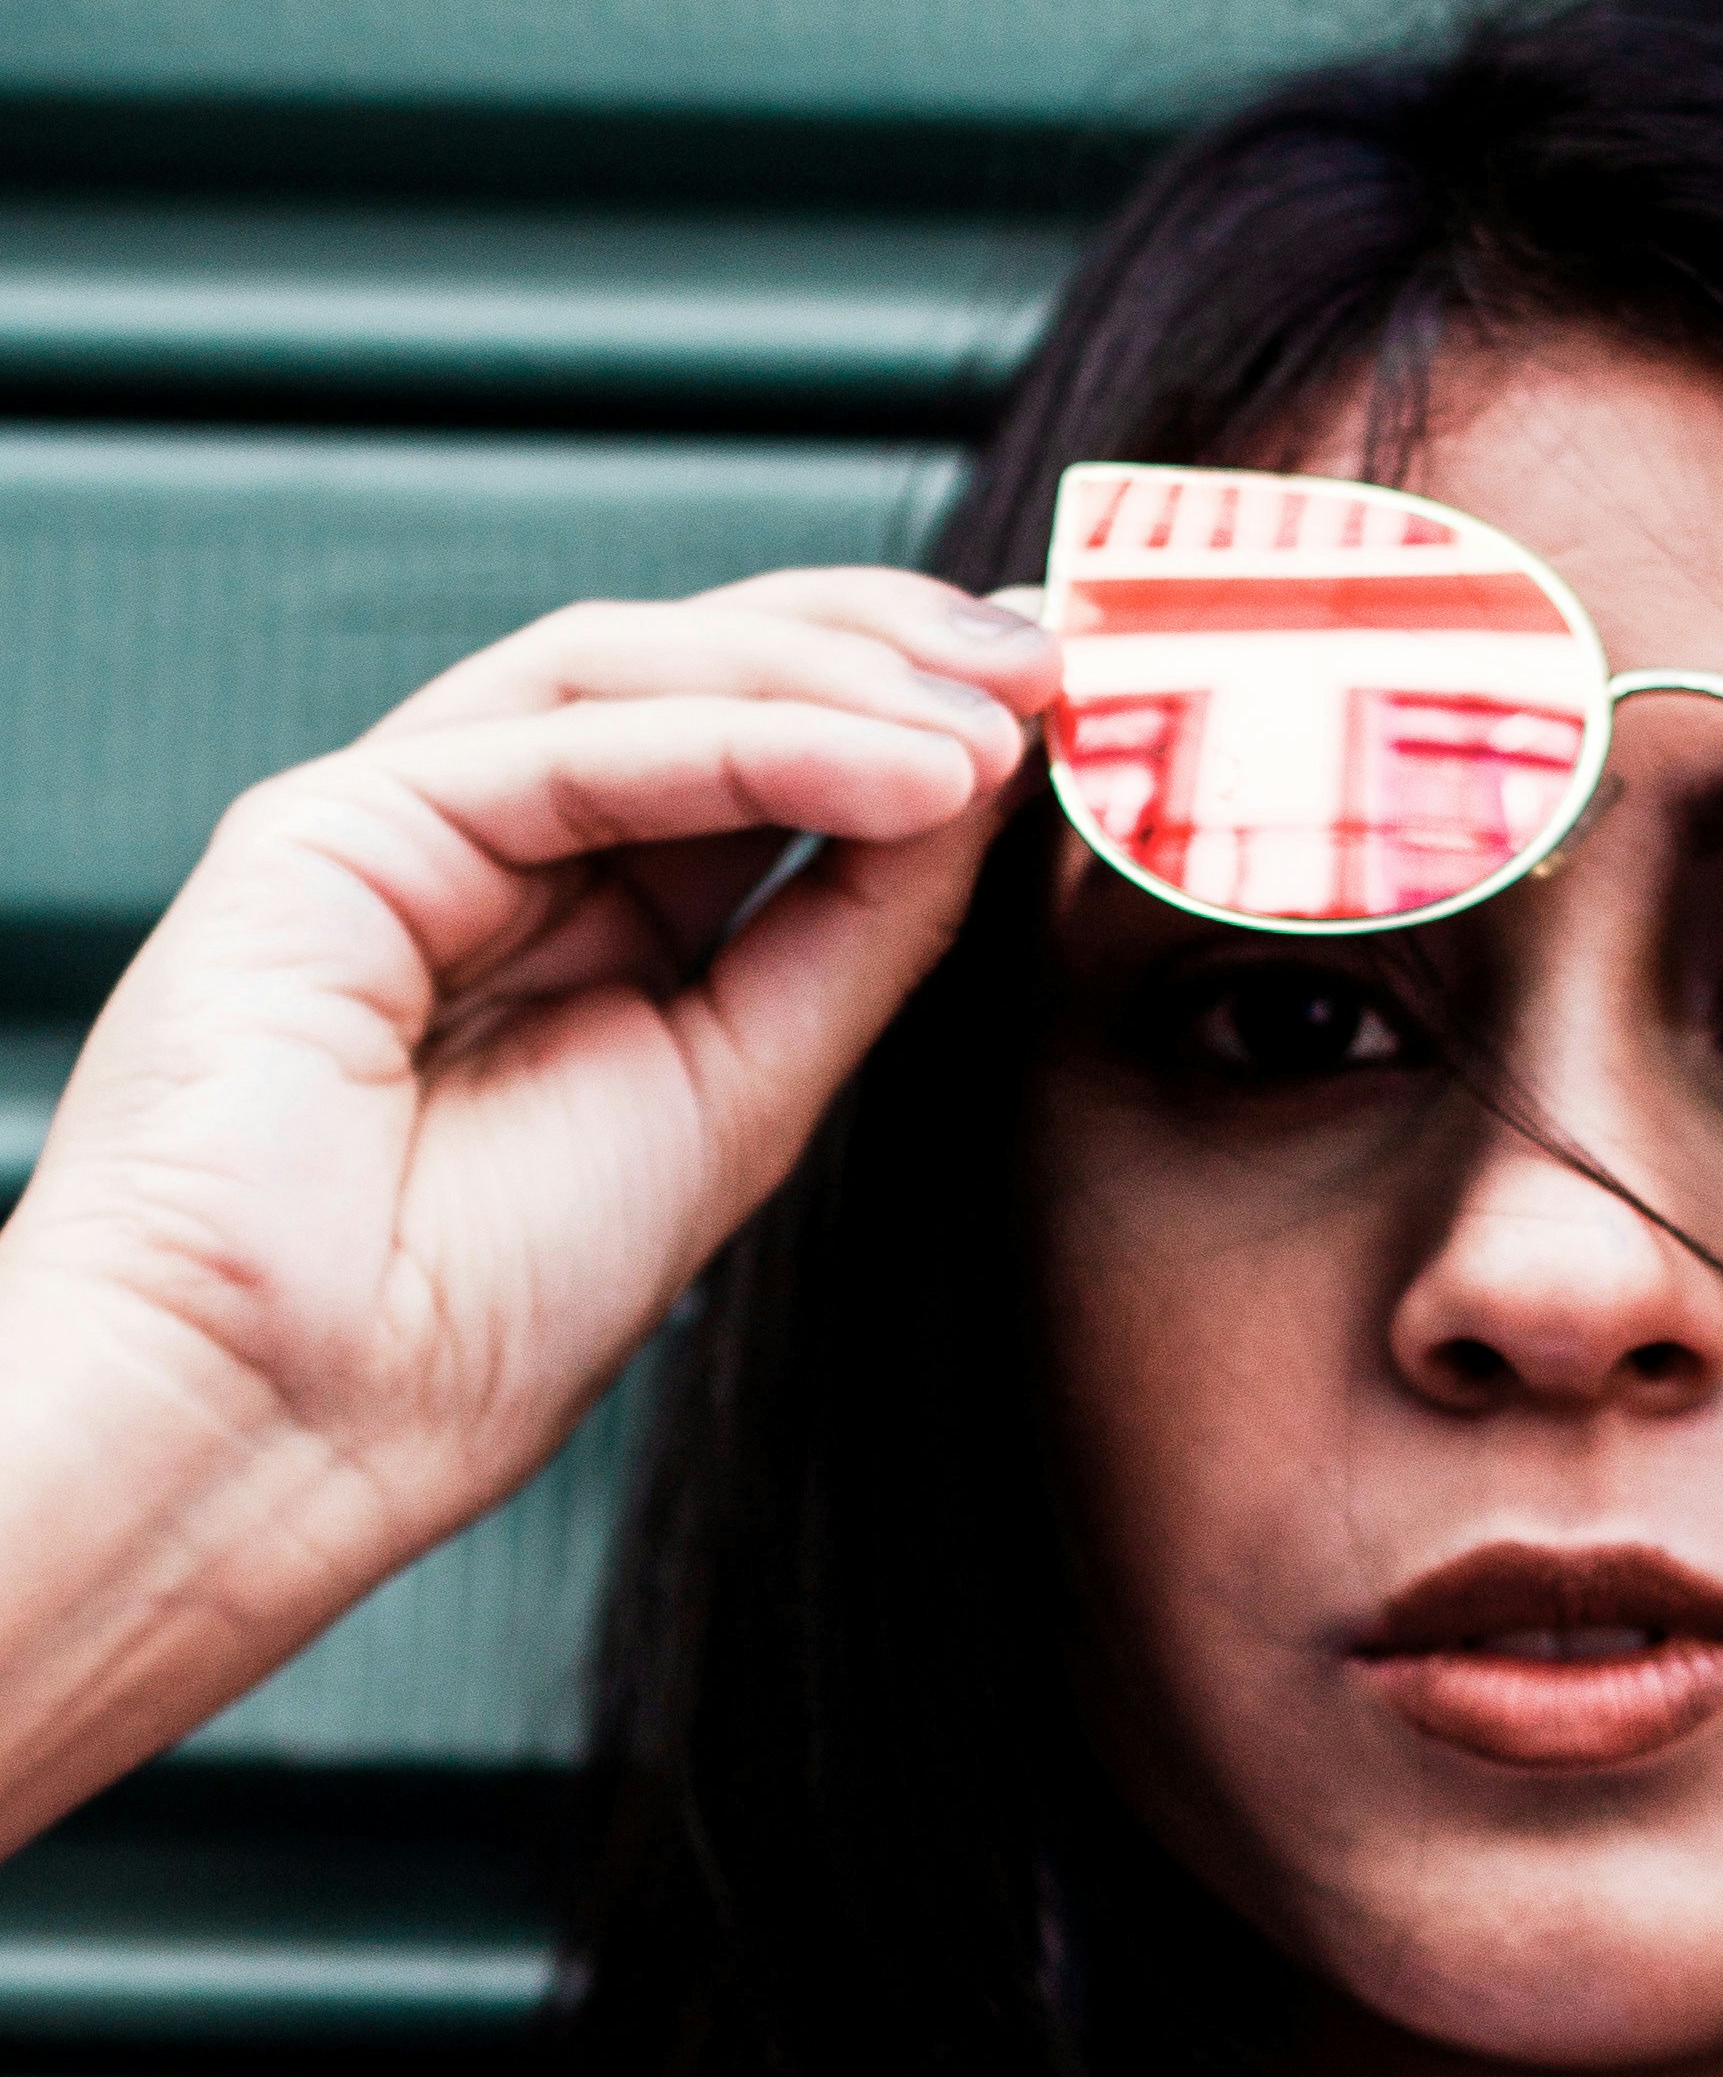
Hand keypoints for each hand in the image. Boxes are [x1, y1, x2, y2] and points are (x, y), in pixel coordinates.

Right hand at [0, 564, 1057, 1838]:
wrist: (289, 1423)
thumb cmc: (473, 1320)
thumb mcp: (740, 1102)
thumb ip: (850, 943)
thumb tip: (987, 795)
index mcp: (580, 932)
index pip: (765, 765)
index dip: (919, 715)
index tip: (1081, 707)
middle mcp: (492, 858)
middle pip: (706, 680)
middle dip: (894, 653)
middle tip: (1064, 657)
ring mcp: (404, 829)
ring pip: (640, 676)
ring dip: (841, 677)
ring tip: (1004, 718)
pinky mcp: (330, 830)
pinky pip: (568, 743)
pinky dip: (749, 740)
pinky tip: (899, 770)